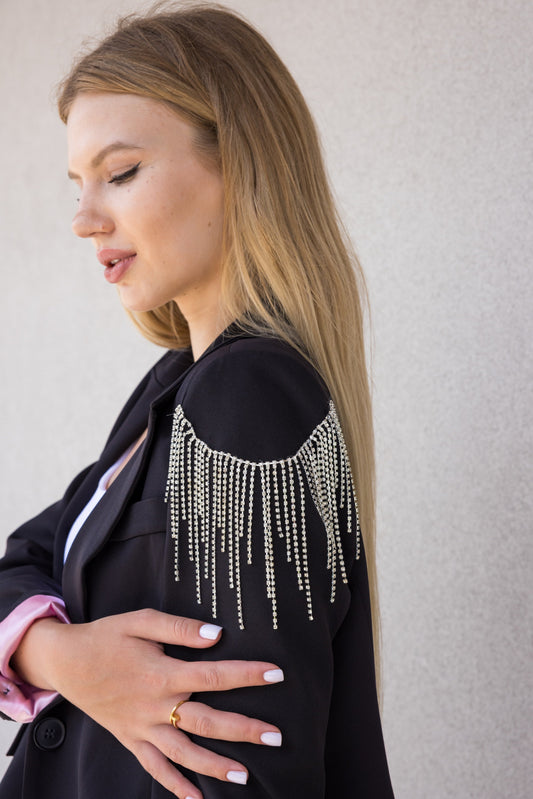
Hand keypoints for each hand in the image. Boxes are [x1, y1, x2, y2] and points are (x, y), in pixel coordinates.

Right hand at [12, 609, 283, 797]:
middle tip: (276, 736)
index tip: (276, 674)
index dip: (247, 674)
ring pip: (184, 752)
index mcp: (163, 673)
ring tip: (246, 775)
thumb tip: (217, 635)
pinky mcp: (131, 739)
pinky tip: (195, 798)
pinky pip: (154, 767)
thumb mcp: (142, 621)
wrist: (67, 662)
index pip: (214, 676)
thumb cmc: (107, 637)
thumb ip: (180, 628)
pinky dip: (174, 785)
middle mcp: (156, 705)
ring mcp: (142, 727)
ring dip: (215, 765)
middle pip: (207, 721)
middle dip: (243, 730)